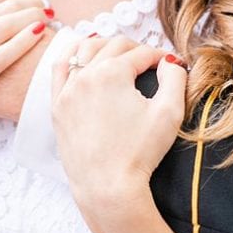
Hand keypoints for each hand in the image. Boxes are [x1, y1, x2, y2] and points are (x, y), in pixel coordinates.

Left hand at [51, 34, 187, 232]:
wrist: (107, 186)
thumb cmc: (139, 152)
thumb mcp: (169, 113)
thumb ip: (175, 78)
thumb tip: (169, 61)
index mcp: (112, 72)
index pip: (141, 54)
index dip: (160, 57)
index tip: (170, 64)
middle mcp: (85, 75)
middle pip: (113, 46)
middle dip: (135, 49)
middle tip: (149, 62)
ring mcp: (67, 89)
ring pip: (84, 50)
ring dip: (104, 46)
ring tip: (120, 55)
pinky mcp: (57, 105)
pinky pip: (59, 68)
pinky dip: (72, 55)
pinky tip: (82, 55)